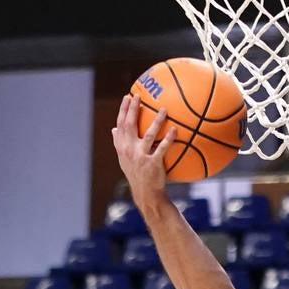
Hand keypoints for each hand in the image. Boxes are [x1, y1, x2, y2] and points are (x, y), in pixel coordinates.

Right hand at [112, 95, 175, 211]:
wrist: (145, 193)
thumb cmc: (136, 174)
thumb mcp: (124, 159)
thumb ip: (119, 143)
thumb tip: (113, 128)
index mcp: (122, 147)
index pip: (121, 124)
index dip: (123, 110)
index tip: (127, 96)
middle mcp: (129, 150)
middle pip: (130, 125)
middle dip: (133, 109)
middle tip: (139, 96)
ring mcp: (141, 157)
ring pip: (149, 135)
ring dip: (156, 121)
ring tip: (164, 109)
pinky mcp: (153, 163)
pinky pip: (162, 148)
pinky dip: (168, 138)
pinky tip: (174, 129)